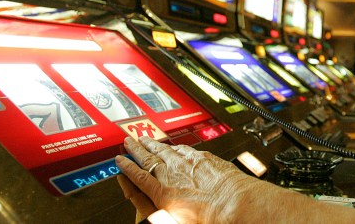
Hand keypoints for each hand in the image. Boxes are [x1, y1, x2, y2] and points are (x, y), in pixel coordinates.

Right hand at [115, 137, 253, 223]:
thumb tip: (152, 216)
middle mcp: (173, 174)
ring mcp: (188, 163)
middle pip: (149, 158)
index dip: (127, 168)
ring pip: (165, 150)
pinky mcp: (203, 158)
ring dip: (153, 144)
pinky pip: (183, 149)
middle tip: (128, 141)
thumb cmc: (210, 217)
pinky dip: (174, 147)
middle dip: (136, 149)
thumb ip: (161, 214)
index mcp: (163, 192)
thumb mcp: (178, 220)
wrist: (235, 202)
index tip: (119, 160)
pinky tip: (173, 146)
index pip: (139, 176)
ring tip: (144, 139)